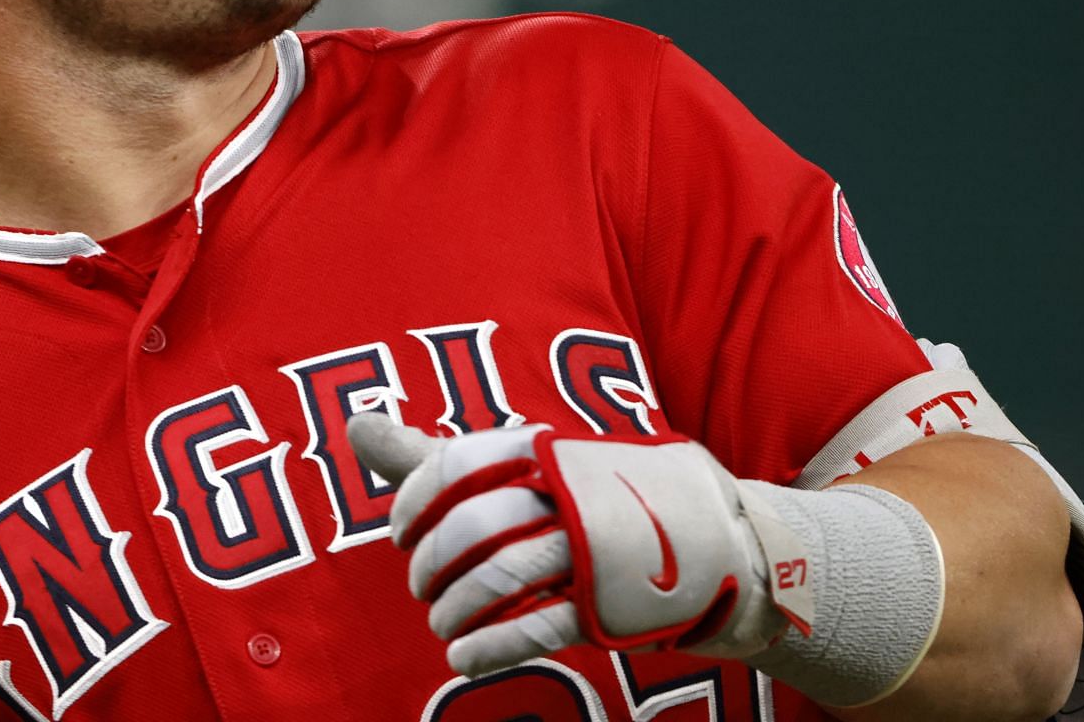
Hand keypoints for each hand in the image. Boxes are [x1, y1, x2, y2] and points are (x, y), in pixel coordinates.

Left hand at [348, 414, 806, 677]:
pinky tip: (462, 658)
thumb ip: (440, 456)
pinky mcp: (615, 603)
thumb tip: (354, 424)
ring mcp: (598, 548)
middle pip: (475, 525)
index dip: (414, 501)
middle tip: (420, 583)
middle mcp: (572, 491)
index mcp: (551, 449)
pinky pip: (541, 628)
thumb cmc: (602, 496)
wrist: (729, 538)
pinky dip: (491, 647)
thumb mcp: (528, 465)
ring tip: (440, 623)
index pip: (460, 463)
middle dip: (430, 562)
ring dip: (455, 608)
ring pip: (504, 577)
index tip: (397, 530)